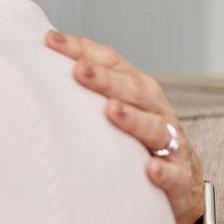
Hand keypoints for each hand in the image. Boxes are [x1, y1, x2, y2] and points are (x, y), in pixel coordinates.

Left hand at [46, 31, 204, 223]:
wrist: (181, 183)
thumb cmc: (136, 140)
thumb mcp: (116, 107)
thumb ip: (87, 87)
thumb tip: (42, 56)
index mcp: (139, 90)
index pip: (112, 63)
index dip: (82, 50)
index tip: (50, 40)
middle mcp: (156, 110)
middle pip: (132, 89)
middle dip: (105, 79)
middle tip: (79, 70)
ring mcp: (171, 143)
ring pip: (154, 127)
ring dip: (133, 119)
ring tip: (111, 110)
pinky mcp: (180, 177)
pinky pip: (173, 174)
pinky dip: (163, 171)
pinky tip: (149, 169)